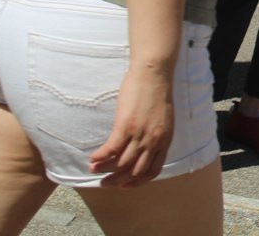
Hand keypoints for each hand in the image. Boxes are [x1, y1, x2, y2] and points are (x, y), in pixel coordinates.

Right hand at [90, 68, 173, 186]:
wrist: (154, 74)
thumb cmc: (157, 92)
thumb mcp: (164, 119)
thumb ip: (157, 134)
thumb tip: (145, 146)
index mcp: (165, 140)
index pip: (153, 170)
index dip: (138, 181)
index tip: (125, 185)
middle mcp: (154, 141)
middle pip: (135, 171)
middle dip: (118, 181)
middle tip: (105, 183)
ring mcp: (140, 135)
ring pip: (121, 163)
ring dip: (105, 170)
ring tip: (94, 170)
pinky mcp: (126, 126)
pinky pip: (111, 149)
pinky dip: (100, 157)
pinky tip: (92, 158)